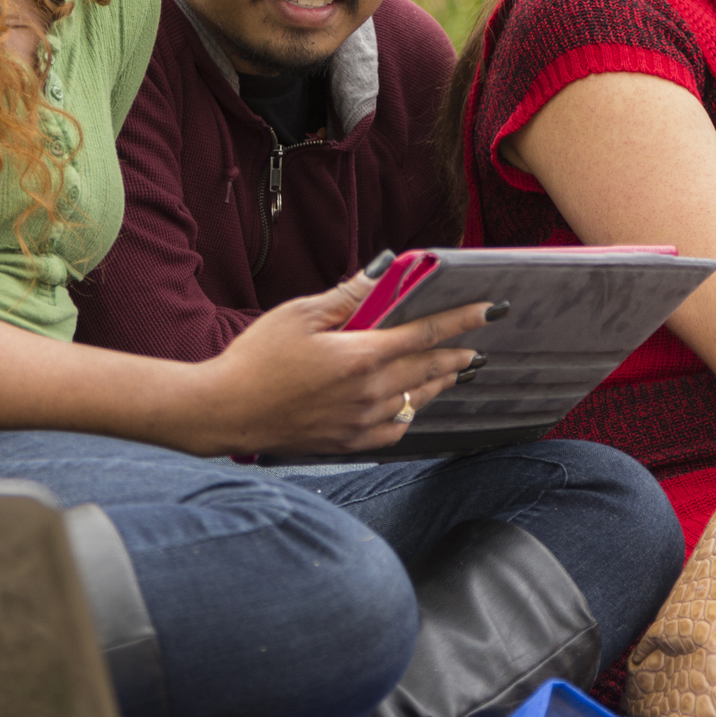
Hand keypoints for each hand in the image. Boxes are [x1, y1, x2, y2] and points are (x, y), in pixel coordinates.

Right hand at [192, 269, 493, 456]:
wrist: (226, 411)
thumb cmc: (256, 358)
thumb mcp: (300, 314)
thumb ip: (349, 296)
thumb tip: (385, 273)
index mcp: (360, 357)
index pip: (425, 334)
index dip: (461, 320)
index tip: (490, 310)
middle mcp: (369, 393)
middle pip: (429, 369)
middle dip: (459, 353)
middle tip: (480, 343)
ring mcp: (361, 422)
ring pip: (417, 399)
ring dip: (441, 382)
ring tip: (457, 370)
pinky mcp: (349, 442)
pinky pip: (396, 428)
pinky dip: (411, 412)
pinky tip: (414, 403)